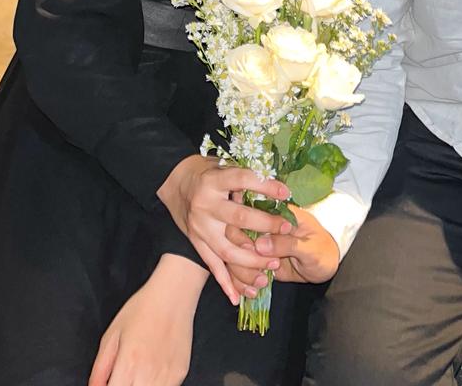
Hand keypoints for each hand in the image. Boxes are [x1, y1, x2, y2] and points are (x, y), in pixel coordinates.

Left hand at [88, 253, 204, 385]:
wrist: (174, 294)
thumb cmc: (143, 308)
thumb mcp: (112, 334)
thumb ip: (100, 368)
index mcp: (128, 364)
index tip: (111, 382)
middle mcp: (148, 374)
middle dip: (124, 385)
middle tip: (123, 375)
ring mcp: (167, 376)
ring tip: (136, 373)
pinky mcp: (179, 374)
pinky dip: (155, 384)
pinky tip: (151, 370)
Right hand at [156, 154, 292, 303]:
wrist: (175, 182)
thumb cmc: (207, 171)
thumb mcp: (223, 165)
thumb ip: (245, 177)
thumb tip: (278, 185)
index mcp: (214, 181)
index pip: (243, 181)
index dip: (265, 186)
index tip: (286, 192)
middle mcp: (206, 205)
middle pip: (239, 218)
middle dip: (265, 225)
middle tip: (286, 229)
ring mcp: (199, 227)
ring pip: (227, 249)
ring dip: (252, 261)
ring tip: (273, 265)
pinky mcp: (195, 242)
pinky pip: (212, 266)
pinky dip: (225, 283)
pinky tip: (238, 297)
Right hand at [225, 205, 340, 294]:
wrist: (325, 267)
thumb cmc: (323, 251)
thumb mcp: (310, 248)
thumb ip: (287, 244)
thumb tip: (259, 245)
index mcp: (277, 214)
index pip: (250, 212)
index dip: (243, 229)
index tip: (251, 248)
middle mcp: (263, 226)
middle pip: (234, 233)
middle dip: (240, 255)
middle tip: (261, 269)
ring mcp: (258, 244)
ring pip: (234, 254)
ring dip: (241, 272)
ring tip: (262, 283)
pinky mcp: (256, 261)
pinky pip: (239, 270)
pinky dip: (241, 283)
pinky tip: (252, 292)